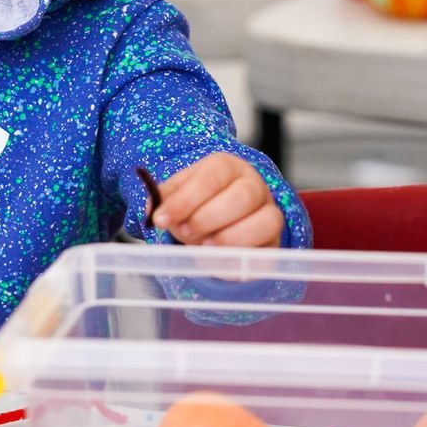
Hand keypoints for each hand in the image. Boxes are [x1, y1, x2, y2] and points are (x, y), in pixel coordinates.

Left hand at [151, 153, 285, 247]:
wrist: (221, 219)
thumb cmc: (199, 202)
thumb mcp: (178, 193)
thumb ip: (164, 198)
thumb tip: (153, 209)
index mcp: (228, 166)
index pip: (211, 177)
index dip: (185, 200)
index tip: (161, 219)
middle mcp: (254, 185)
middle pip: (242, 197)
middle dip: (206, 219)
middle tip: (184, 233)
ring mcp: (270, 213)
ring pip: (265, 222)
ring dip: (228, 239)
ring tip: (203, 246)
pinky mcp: (274, 243)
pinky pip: (269, 252)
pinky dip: (242, 259)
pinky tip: (220, 260)